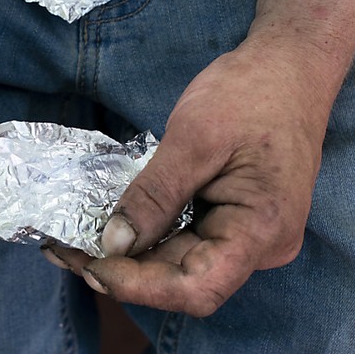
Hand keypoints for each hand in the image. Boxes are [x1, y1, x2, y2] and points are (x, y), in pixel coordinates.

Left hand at [44, 41, 329, 315]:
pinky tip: (112, 226)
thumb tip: (114, 245)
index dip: (139, 286)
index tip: (90, 263)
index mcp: (262, 230)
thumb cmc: (250, 92)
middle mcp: (262, 246)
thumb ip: (155, 195)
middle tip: (64, 249)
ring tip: (76, 241)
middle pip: (186, 280)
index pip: (196, 288)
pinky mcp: (237, 220)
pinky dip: (150, 236)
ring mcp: (252, 236)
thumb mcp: (194, 138)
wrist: (290, 64)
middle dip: (124, 271)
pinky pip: (190, 240)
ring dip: (132, 257)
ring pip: (184, 263)